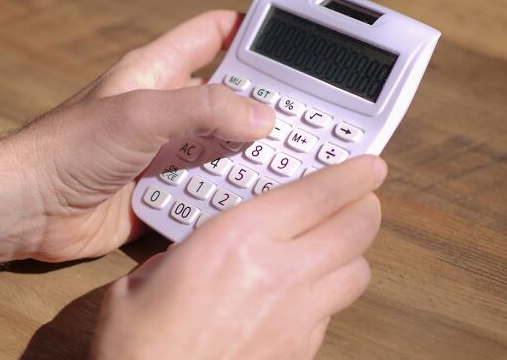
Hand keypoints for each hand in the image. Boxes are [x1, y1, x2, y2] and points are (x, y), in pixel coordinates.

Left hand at [7, 10, 274, 260]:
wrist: (29, 208)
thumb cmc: (70, 147)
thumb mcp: (141, 113)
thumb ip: (203, 108)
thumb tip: (261, 116)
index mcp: (156, 72)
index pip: (211, 34)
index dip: (248, 30)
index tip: (288, 43)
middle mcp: (164, 108)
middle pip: (226, 95)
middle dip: (260, 104)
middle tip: (303, 116)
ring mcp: (162, 150)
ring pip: (219, 145)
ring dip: (244, 155)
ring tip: (285, 162)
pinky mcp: (159, 188)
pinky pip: (203, 186)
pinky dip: (223, 193)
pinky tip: (246, 200)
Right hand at [91, 156, 386, 358]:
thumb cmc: (137, 344)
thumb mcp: (146, 276)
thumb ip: (185, 252)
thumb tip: (202, 248)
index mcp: (237, 240)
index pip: (319, 194)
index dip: (352, 175)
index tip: (369, 166)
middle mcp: (279, 274)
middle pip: (355, 230)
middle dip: (364, 208)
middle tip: (357, 199)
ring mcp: (298, 318)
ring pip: (357, 272)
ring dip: (351, 252)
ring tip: (332, 243)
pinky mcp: (300, 351)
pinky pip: (334, 311)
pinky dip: (329, 293)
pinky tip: (304, 292)